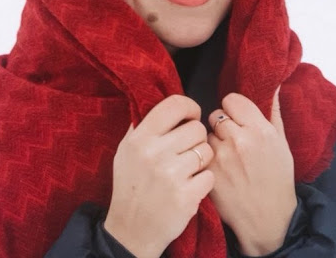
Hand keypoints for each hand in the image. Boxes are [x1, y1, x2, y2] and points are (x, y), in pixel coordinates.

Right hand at [105, 95, 214, 257]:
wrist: (131, 230)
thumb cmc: (131, 186)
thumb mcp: (126, 151)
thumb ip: (143, 127)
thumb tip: (165, 104)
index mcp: (140, 138)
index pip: (175, 104)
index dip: (190, 107)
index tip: (191, 116)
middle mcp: (154, 153)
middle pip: (196, 128)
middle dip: (196, 138)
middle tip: (187, 150)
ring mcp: (171, 175)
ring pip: (207, 151)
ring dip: (202, 160)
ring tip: (187, 169)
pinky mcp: (186, 196)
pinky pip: (210, 175)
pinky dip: (203, 181)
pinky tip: (190, 186)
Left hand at [207, 88, 296, 255]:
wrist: (267, 220)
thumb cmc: (277, 179)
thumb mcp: (282, 144)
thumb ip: (274, 112)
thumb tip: (274, 85)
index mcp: (260, 130)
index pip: (231, 100)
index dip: (234, 109)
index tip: (238, 120)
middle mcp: (239, 140)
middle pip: (216, 114)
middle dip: (223, 125)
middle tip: (233, 141)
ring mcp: (221, 157)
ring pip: (206, 133)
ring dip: (213, 141)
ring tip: (227, 157)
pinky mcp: (208, 172)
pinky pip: (200, 152)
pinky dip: (206, 158)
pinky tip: (219, 169)